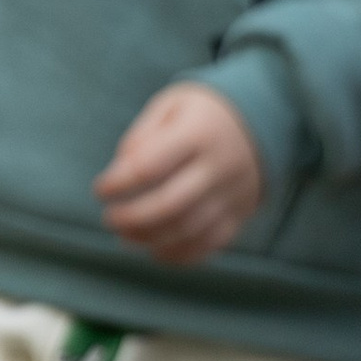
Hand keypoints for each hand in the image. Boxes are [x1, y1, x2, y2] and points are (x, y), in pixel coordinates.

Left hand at [93, 84, 263, 262]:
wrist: (260, 123)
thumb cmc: (200, 114)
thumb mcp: (171, 106)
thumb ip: (142, 136)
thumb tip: (119, 173)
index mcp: (197, 133)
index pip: (149, 166)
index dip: (118, 183)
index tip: (100, 190)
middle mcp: (219, 166)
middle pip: (170, 205)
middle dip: (132, 218)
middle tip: (110, 219)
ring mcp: (233, 194)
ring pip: (188, 230)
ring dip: (150, 239)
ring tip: (125, 236)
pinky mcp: (240, 214)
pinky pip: (209, 244)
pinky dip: (179, 254)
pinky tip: (155, 250)